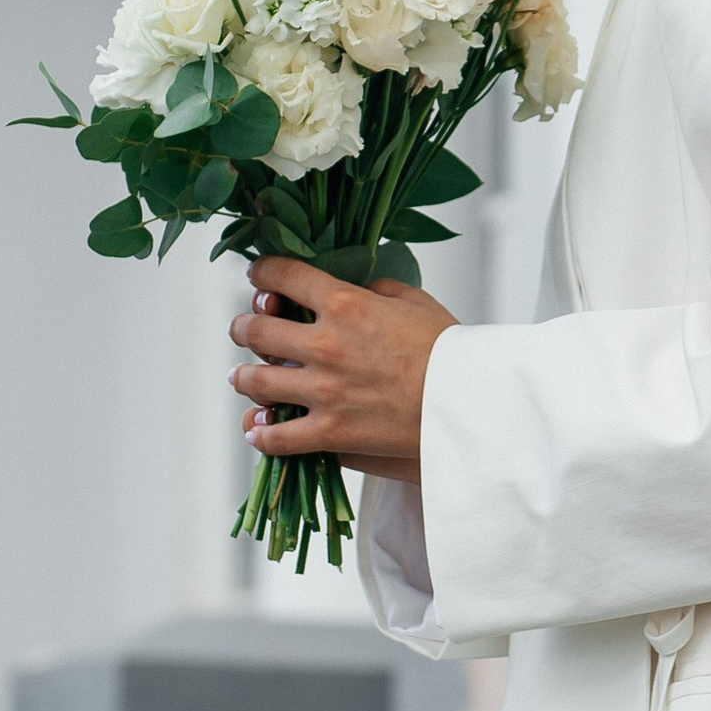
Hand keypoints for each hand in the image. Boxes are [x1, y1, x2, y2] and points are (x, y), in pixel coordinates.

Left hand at [229, 257, 455, 477]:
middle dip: (243, 327)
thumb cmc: (450, 351)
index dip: (263, 274)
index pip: (284, 277)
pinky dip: (261, 433)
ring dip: (242, 377)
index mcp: (345, 304)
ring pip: (256, 382)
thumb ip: (377, 290)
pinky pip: (278, 437)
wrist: (469, 405)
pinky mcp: (330, 434)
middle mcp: (324, 345)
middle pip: (256, 330)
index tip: (258, 277)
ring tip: (241, 377)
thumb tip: (358, 289)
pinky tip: (257, 429)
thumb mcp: (415, 301)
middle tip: (243, 329)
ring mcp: (322, 392)